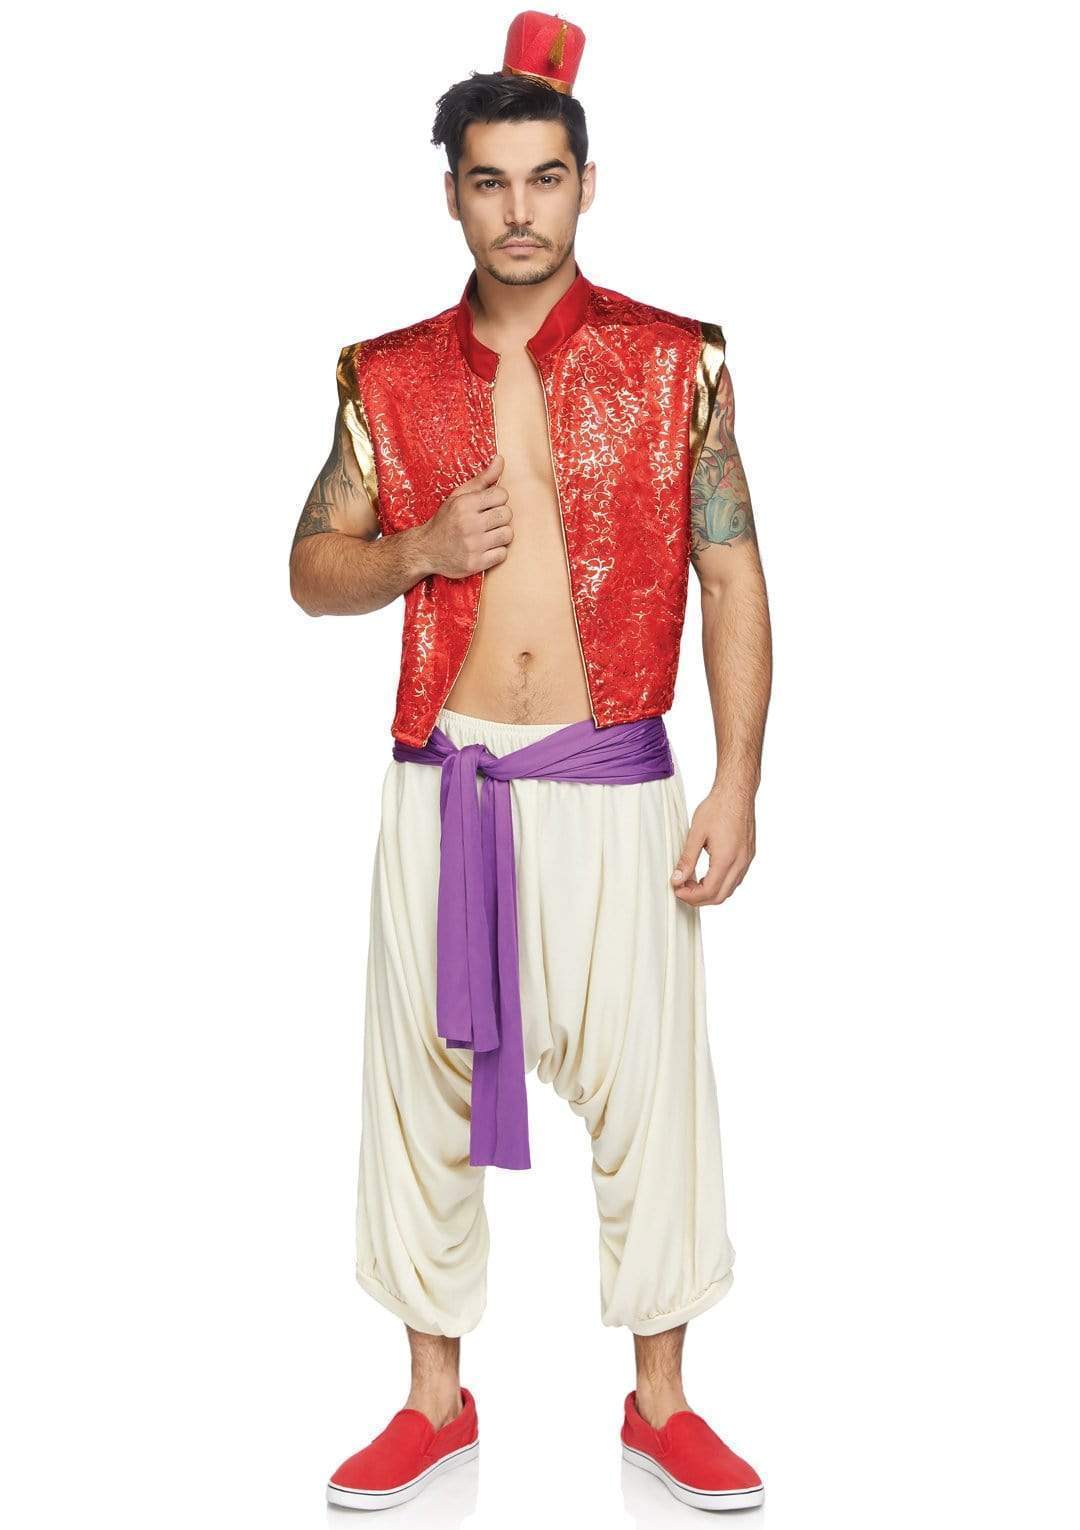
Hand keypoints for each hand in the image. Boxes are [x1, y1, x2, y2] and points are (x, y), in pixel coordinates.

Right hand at [419, 455, 512, 578]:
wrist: (425, 550)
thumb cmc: (446, 520)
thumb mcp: (459, 496)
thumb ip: (482, 479)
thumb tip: (501, 459)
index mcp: (465, 504)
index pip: (502, 495)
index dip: (497, 500)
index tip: (488, 506)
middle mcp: (469, 524)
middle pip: (507, 514)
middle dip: (500, 517)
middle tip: (488, 521)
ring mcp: (472, 545)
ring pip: (508, 534)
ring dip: (501, 535)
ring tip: (487, 535)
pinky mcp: (476, 563)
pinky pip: (502, 554)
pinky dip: (497, 552)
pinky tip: (485, 549)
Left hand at [670, 790, 755, 905]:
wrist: (737, 793)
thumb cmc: (718, 808)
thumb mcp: (696, 833)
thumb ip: (687, 859)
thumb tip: (677, 878)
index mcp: (726, 859)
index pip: (709, 891)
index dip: (691, 896)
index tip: (677, 889)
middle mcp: (740, 863)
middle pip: (720, 896)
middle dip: (699, 898)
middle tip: (682, 890)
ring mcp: (746, 860)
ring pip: (730, 889)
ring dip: (711, 892)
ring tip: (693, 883)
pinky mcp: (748, 855)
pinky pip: (736, 879)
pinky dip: (721, 883)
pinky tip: (708, 875)